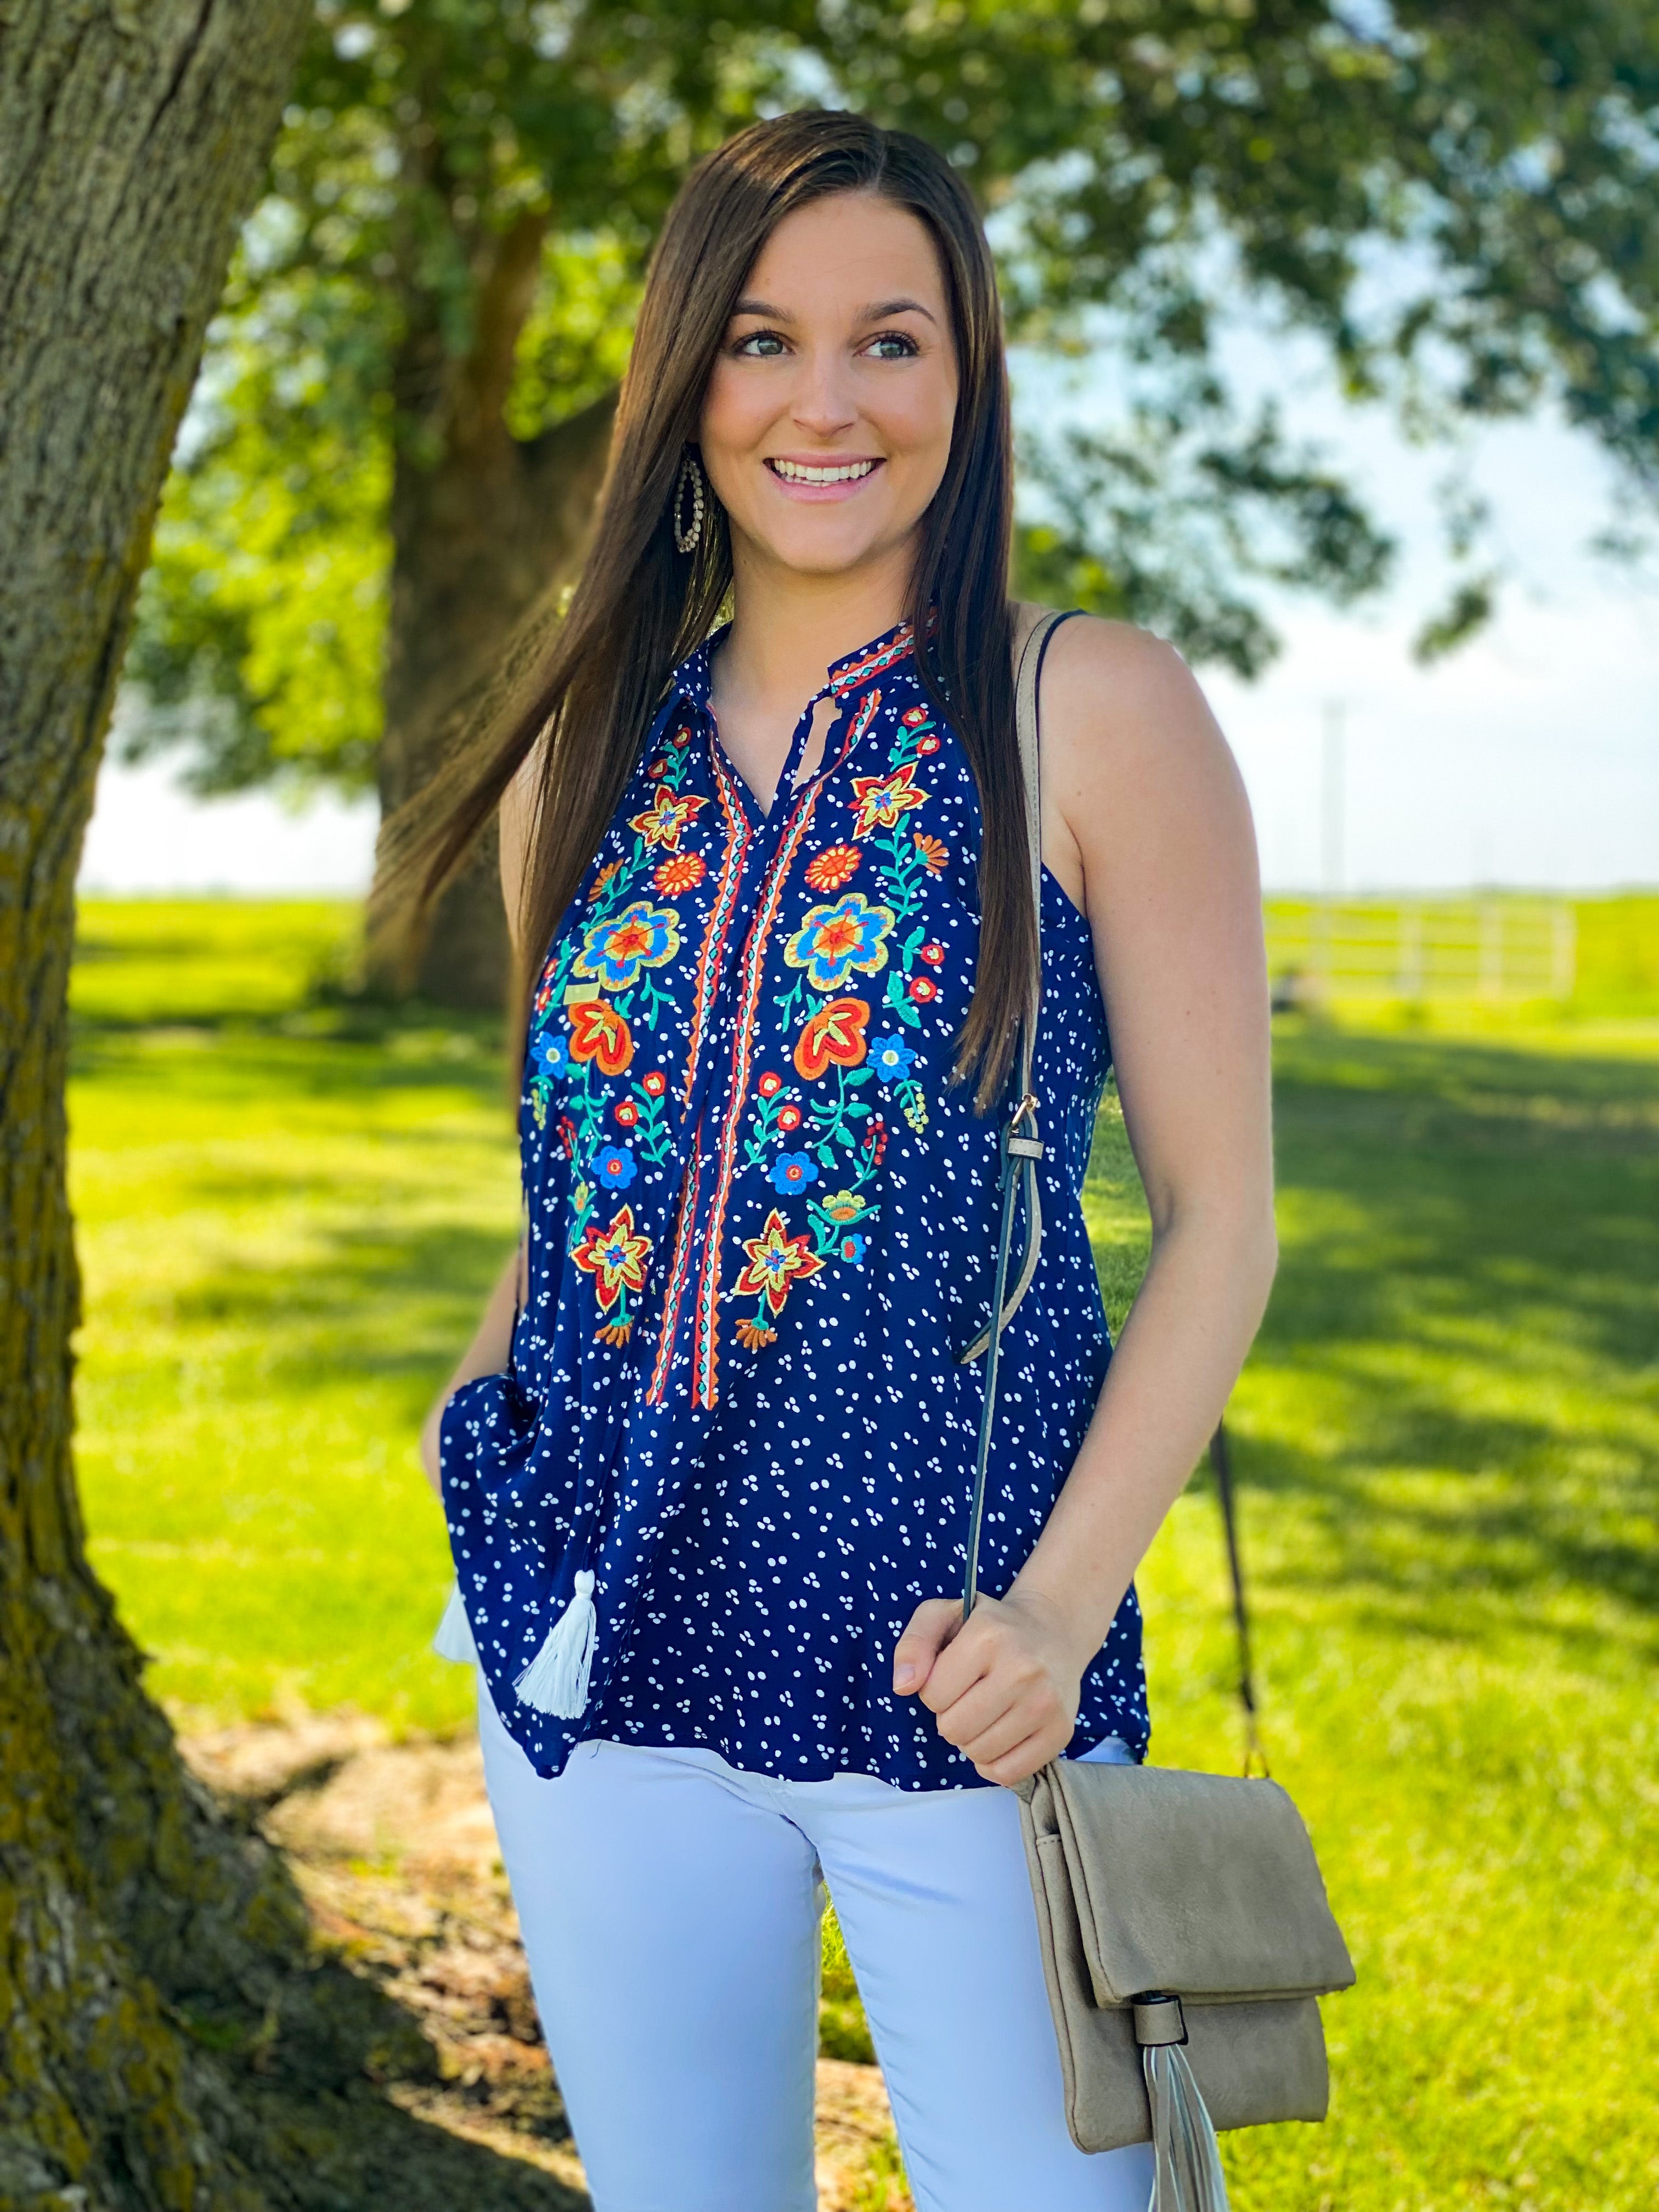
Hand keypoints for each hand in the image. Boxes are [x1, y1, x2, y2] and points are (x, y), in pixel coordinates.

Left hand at [892, 1587, 1087, 1785]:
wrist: (1052, 1631)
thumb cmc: (990, 1627)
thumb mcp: (943, 1616)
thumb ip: (912, 1644)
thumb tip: (903, 1686)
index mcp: (988, 1636)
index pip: (932, 1695)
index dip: (934, 1690)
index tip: (953, 1676)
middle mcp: (1022, 1669)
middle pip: (954, 1729)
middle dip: (951, 1717)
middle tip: (969, 1697)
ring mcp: (1046, 1703)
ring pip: (979, 1754)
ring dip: (973, 1740)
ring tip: (987, 1712)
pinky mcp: (1061, 1731)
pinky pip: (1007, 1773)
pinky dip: (994, 1762)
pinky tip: (1000, 1735)